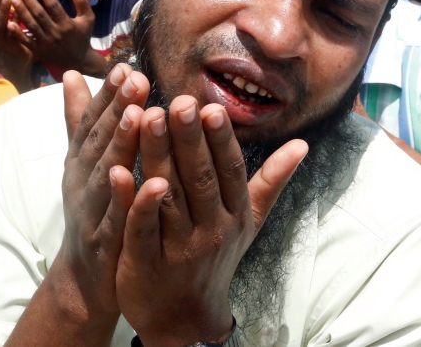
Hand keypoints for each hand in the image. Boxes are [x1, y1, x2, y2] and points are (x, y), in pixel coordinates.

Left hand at [12, 0, 103, 74]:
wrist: (78, 62)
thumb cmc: (83, 36)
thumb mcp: (88, 19)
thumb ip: (82, 2)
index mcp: (66, 24)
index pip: (53, 5)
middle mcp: (55, 33)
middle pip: (39, 13)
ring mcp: (45, 43)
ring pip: (31, 25)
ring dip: (20, 11)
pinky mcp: (38, 51)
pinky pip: (26, 41)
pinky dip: (17, 33)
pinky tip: (9, 22)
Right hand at [52, 66, 148, 324]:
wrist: (85, 277)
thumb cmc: (91, 210)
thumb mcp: (81, 162)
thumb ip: (79, 120)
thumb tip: (70, 74)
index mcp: (80, 161)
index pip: (92, 121)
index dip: (106, 94)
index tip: (124, 66)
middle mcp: (81, 180)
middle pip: (98, 140)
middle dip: (116, 108)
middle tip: (136, 78)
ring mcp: (91, 210)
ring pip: (105, 173)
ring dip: (120, 143)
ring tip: (139, 115)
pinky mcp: (104, 240)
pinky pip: (116, 218)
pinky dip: (128, 199)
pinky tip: (148, 181)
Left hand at [116, 97, 307, 346]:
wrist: (184, 318)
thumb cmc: (215, 257)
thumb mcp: (248, 222)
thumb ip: (271, 181)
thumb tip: (302, 144)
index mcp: (234, 214)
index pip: (229, 170)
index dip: (220, 140)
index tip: (211, 106)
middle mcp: (210, 229)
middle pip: (198, 177)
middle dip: (188, 138)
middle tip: (178, 102)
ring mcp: (179, 247)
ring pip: (168, 195)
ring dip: (157, 156)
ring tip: (146, 118)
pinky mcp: (146, 261)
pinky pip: (140, 227)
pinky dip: (132, 201)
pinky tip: (119, 171)